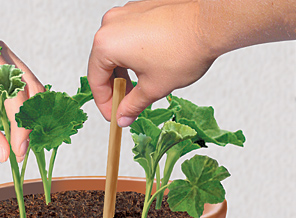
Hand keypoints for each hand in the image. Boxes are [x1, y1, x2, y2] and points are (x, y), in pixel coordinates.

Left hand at [0, 35, 43, 161]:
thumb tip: (4, 154)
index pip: (15, 93)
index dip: (20, 124)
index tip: (19, 149)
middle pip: (30, 88)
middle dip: (29, 121)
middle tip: (21, 149)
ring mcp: (2, 60)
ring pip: (31, 91)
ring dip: (28, 117)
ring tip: (19, 142)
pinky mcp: (3, 72)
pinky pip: (22, 93)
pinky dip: (22, 113)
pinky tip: (16, 130)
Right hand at [87, 0, 215, 126]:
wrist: (211, 23)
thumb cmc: (184, 49)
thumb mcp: (153, 88)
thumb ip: (132, 106)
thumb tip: (123, 117)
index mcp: (107, 44)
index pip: (95, 80)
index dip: (104, 104)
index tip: (114, 115)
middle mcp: (112, 24)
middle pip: (103, 65)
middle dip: (114, 89)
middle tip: (125, 106)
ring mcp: (126, 14)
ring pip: (116, 51)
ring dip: (123, 73)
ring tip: (138, 89)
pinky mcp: (140, 10)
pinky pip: (127, 38)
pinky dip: (132, 57)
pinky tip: (146, 69)